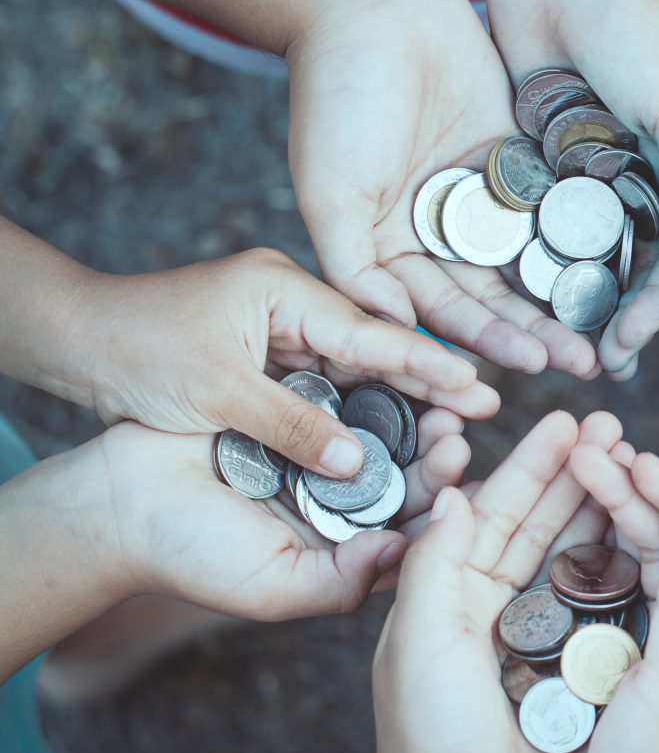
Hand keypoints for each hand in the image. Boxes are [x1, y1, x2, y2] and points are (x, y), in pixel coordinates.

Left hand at [82, 247, 495, 476]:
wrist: (74, 340)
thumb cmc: (134, 351)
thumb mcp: (217, 392)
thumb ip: (293, 425)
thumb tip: (359, 463)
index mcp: (284, 288)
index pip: (372, 331)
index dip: (428, 363)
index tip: (478, 386)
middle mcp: (291, 301)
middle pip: (375, 346)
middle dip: (431, 379)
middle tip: (489, 407)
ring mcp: (281, 326)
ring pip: (355, 368)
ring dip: (401, 397)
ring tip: (458, 424)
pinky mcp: (268, 352)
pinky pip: (327, 382)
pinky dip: (358, 406)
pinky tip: (396, 431)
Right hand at [100, 406, 467, 619]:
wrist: (116, 499)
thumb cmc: (188, 555)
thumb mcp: (273, 587)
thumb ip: (341, 580)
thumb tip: (401, 553)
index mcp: (343, 547)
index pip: (409, 530)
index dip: (439, 508)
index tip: (460, 481)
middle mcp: (338, 504)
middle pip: (404, 480)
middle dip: (434, 458)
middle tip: (456, 434)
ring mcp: (318, 457)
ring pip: (382, 438)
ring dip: (412, 423)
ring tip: (439, 407)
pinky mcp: (295, 413)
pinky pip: (343, 401)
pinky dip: (369, 392)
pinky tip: (394, 379)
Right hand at [286, 0, 599, 379]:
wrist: (372, 3)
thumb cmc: (336, 98)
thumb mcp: (331, 193)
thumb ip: (356, 269)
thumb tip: (391, 331)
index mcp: (386, 252)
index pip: (440, 314)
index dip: (483, 344)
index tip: (529, 369)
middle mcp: (433, 236)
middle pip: (492, 299)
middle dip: (536, 333)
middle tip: (585, 363)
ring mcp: (478, 202)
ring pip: (527, 263)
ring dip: (563, 298)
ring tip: (607, 330)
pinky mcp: (515, 166)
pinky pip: (550, 210)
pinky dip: (579, 238)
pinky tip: (617, 267)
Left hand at [368, 408, 626, 752]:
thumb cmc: (427, 730)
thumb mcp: (419, 635)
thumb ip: (434, 561)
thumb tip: (454, 494)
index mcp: (449, 586)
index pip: (494, 507)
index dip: (530, 462)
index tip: (564, 422)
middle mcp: (489, 599)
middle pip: (538, 520)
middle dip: (574, 471)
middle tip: (613, 426)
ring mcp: (530, 630)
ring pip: (569, 553)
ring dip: (599, 506)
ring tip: (634, 462)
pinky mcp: (564, 663)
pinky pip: (594, 603)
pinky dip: (615, 564)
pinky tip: (643, 531)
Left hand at [489, 0, 658, 379]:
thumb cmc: (636, 22)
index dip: (654, 309)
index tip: (622, 348)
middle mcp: (639, 174)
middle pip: (627, 265)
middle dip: (609, 315)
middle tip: (585, 364)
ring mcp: (587, 165)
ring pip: (577, 248)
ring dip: (564, 296)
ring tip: (543, 343)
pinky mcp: (539, 150)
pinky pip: (533, 214)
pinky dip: (524, 251)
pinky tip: (503, 293)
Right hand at [554, 444, 658, 752]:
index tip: (631, 455)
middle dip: (629, 486)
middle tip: (586, 446)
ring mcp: (649, 645)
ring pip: (629, 558)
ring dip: (604, 512)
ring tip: (569, 469)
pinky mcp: (610, 666)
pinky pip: (597, 595)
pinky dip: (578, 556)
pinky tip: (548, 531)